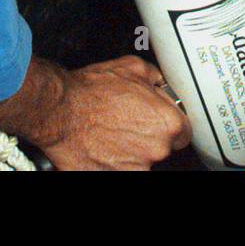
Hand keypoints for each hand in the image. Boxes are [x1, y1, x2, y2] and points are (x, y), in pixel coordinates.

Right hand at [42, 56, 192, 171]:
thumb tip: (162, 85)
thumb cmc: (93, 91)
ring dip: (130, 149)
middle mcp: (156, 150)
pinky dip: (113, 161)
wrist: (61, 112)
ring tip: (110, 132)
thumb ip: (157, 79)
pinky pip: (122, 168)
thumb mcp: (133, 67)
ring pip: (140, 160)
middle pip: (161, 147)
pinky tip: (101, 145)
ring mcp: (136, 169)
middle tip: (126, 121)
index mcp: (167, 123)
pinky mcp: (115, 178)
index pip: (183, 132)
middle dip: (147, 135)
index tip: (157, 120)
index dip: (168, 123)